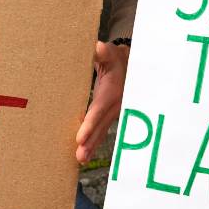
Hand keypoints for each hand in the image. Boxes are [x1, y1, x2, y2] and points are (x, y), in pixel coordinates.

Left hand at [76, 40, 129, 163]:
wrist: (129, 66)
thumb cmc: (114, 58)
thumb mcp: (109, 53)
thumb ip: (102, 52)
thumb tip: (97, 48)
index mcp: (112, 92)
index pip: (98, 110)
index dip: (90, 124)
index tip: (80, 137)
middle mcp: (114, 106)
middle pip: (100, 126)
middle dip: (90, 142)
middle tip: (79, 156)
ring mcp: (113, 113)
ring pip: (101, 132)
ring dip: (91, 147)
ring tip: (80, 159)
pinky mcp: (109, 117)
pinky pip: (100, 131)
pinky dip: (93, 143)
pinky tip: (83, 155)